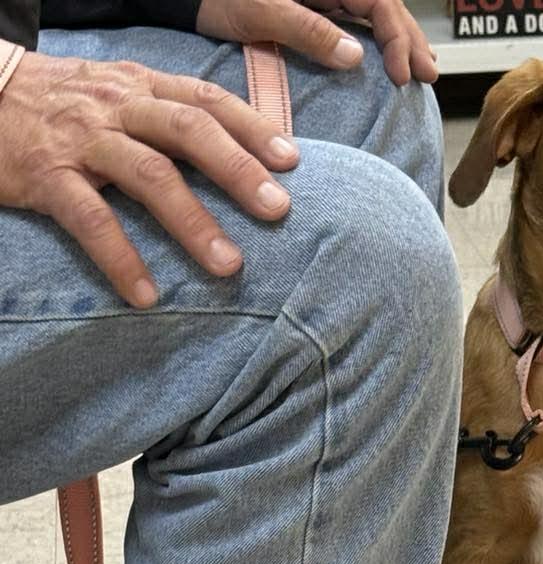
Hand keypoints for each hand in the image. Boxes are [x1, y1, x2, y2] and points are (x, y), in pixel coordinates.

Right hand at [0, 52, 297, 306]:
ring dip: (192, 221)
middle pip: (188, 130)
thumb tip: (236, 153)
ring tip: (230, 266)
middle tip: (280, 211)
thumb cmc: (58, 105)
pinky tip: (146, 295)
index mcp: (139, 86)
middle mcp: (116, 106)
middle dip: (238, 171)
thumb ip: (167, 116)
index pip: (205, 99)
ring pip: (148, 174)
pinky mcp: (45, 175)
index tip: (292, 162)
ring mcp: (82, 140)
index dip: (252, 127)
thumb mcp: (116, 94)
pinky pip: (90, 219)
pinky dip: (121, 259)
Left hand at [196, 0, 438, 85]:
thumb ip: (308, 29)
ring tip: (418, 67)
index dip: (397, 35)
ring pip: (372, 13)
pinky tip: (386, 58)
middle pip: (382, 4)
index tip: (403, 73)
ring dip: (397, 40)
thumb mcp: (261, 10)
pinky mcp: (309, 8)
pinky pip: (352, 21)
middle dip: (407, 38)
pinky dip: (374, 40)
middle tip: (428, 74)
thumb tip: (355, 56)